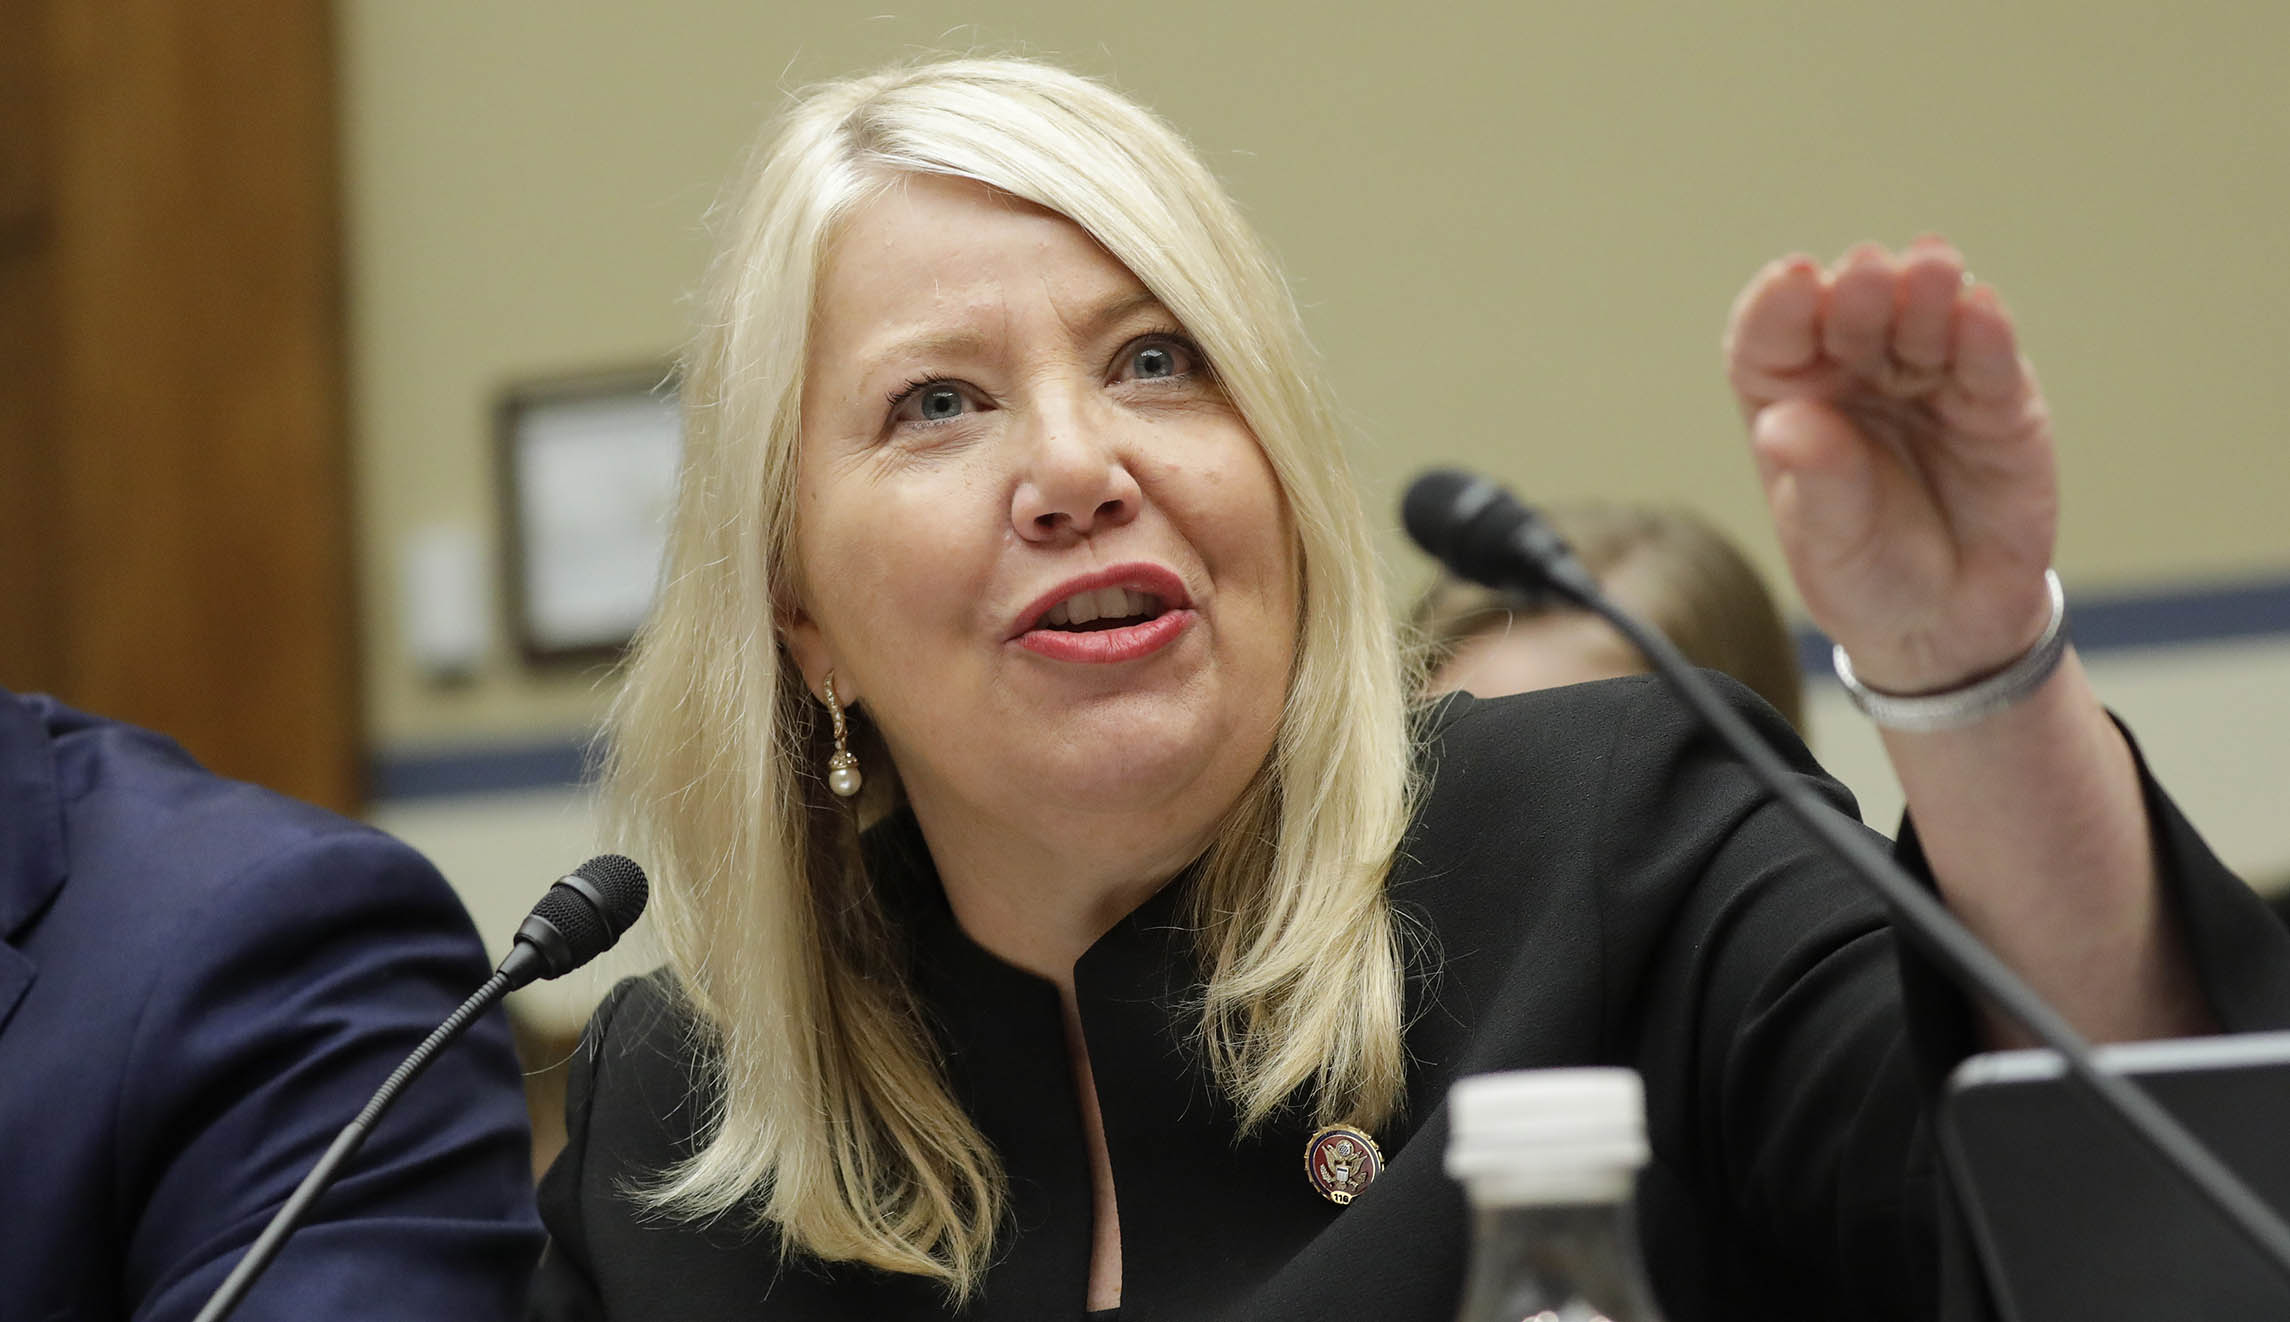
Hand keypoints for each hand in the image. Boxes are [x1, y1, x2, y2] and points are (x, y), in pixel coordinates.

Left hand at [1725, 239, 2057, 693]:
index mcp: (1791, 397)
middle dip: (1860, 291)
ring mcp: (1928, 379)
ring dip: (1926, 292)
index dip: (1779, 305)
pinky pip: (1988, 361)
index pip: (1772, 338)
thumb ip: (1817, 478)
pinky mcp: (1995, 401)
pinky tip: (1980, 307)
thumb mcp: (1829, 538)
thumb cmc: (1866, 571)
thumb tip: (1783, 424)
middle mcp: (1857, 375)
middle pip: (1852, 315)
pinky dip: (1986, 333)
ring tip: (1930, 267)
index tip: (1792, 281)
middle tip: (1867, 273)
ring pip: (1924, 321)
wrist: (1949, 622)